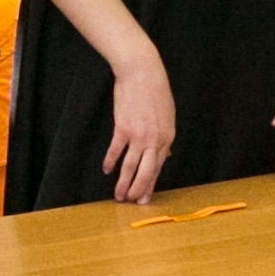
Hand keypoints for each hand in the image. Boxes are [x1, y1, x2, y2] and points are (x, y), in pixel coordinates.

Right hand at [104, 47, 176, 203]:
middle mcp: (155, 140)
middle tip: (131, 203)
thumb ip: (165, 137)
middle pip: (147, 172)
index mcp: (168, 137)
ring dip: (123, 183)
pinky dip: (110, 162)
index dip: (151, 184)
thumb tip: (165, 156)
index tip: (145, 197)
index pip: (159, 167)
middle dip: (138, 190)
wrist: (143, 73)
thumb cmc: (156, 92)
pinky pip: (115, 151)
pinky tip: (106, 170)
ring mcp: (139, 136)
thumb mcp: (167, 115)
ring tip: (118, 196)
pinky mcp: (124, 129)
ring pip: (130, 167)